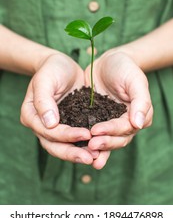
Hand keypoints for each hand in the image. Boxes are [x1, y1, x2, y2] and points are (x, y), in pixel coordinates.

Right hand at [21, 53, 98, 164]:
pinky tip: (100, 149)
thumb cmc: (52, 69)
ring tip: (97, 157)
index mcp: (31, 115)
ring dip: (80, 153)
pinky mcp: (68, 125)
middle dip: (72, 153)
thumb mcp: (45, 80)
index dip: (66, 135)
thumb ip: (44, 100)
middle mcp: (41, 125)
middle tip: (90, 158)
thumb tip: (49, 123)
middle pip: (54, 146)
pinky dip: (86, 145)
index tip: (86, 134)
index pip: (48, 132)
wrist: (62, 66)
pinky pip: (75, 139)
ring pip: (65, 147)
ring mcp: (55, 128)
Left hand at [84, 51, 152, 166]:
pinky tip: (77, 147)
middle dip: (104, 143)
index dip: (112, 131)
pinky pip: (92, 133)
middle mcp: (125, 123)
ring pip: (105, 140)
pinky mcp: (96, 120)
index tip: (96, 131)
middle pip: (116, 138)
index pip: (126, 128)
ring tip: (85, 155)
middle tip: (89, 145)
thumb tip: (138, 124)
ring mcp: (110, 122)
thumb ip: (140, 101)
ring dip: (97, 149)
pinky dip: (86, 142)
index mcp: (138, 115)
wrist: (108, 62)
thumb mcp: (135, 80)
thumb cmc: (124, 68)